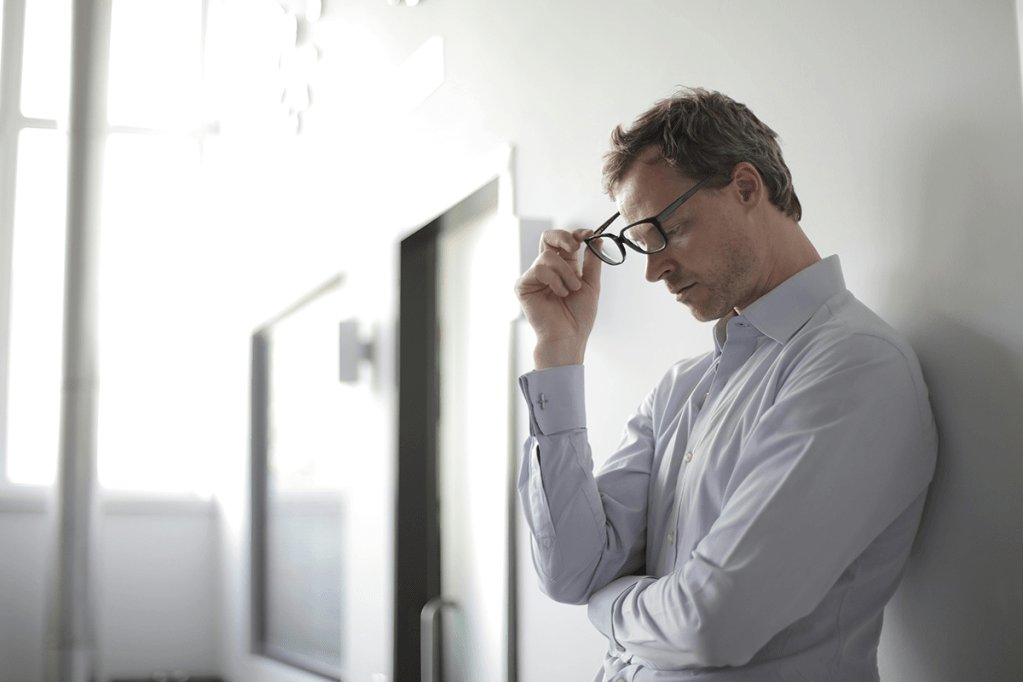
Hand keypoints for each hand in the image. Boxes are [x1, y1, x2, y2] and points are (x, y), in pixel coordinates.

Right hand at [515, 228, 601, 368]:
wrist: (569, 336)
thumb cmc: (579, 316)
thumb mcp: (591, 284)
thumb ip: (593, 261)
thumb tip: (597, 239)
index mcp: (565, 266)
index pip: (566, 241)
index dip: (576, 234)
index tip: (589, 234)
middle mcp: (548, 269)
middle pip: (548, 237)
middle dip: (563, 237)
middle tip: (575, 246)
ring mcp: (534, 276)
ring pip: (547, 256)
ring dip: (565, 272)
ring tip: (571, 290)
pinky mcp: (524, 285)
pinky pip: (538, 269)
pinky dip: (554, 281)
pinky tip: (559, 294)